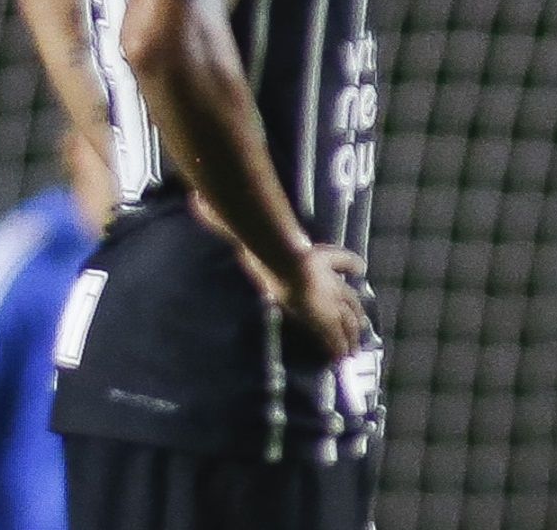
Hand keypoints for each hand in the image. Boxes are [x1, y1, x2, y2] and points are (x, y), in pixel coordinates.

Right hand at [188, 194, 364, 360]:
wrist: (284, 262)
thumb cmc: (270, 246)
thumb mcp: (251, 232)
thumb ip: (222, 220)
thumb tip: (195, 200)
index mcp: (315, 259)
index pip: (339, 258)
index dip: (351, 263)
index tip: (361, 267)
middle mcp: (325, 279)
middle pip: (348, 294)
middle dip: (355, 308)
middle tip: (360, 320)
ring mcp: (327, 298)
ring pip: (348, 317)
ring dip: (352, 331)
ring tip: (354, 345)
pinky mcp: (323, 317)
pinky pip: (335, 336)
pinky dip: (339, 346)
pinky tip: (341, 357)